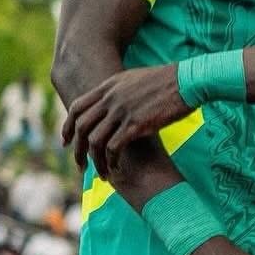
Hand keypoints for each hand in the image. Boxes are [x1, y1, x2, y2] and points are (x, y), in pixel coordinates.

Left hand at [62, 64, 189, 177]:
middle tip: (80, 166)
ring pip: (96, 141)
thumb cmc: (168, 83)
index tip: (66, 142)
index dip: (68, 127)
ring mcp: (121, 111)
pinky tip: (117, 169)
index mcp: (108, 87)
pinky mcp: (136, 124)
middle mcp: (110, 98)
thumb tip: (116, 101)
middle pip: (82, 127)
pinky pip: (114, 147)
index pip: (77, 108)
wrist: (187, 82)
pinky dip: (112, 161)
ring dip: (96, 161)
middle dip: (78, 150)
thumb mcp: (136, 80)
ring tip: (102, 175)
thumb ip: (121, 91)